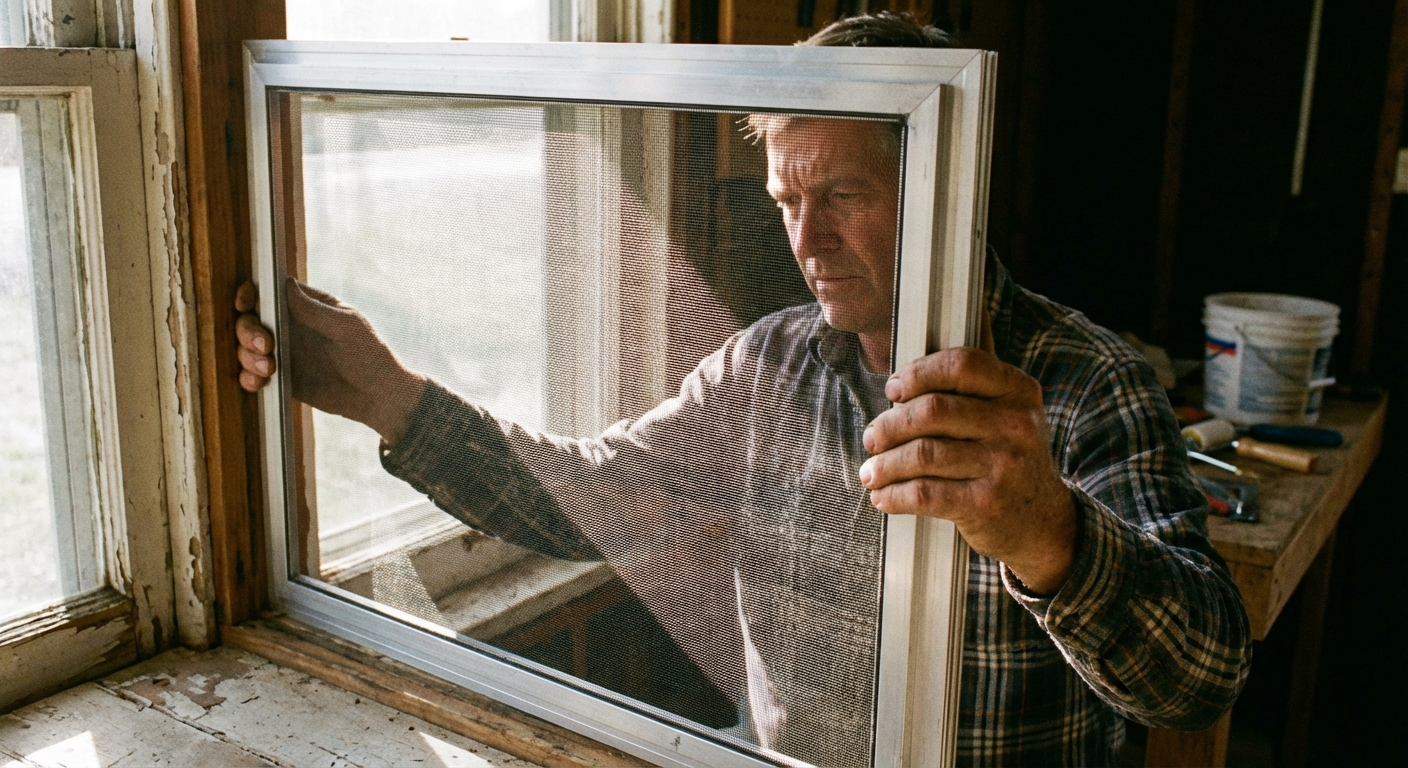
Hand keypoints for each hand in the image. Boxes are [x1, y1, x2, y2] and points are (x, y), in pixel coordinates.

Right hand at [233, 278, 425, 444]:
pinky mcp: (282, 378)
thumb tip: (285, 284)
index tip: (245, 304)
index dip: (250, 295)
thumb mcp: (346, 327)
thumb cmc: (370, 354)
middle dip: (248, 331)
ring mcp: (284, 353)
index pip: (269, 293)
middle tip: (265, 346)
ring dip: (248, 357)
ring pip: (246, 348)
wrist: (377, 396)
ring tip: (270, 369)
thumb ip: (314, 309)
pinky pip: (253, 375)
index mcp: (307, 307)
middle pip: (251, 320)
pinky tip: (260, 383)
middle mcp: (290, 327)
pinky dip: (249, 378)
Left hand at [858, 347, 1076, 594]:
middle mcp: (1016, 425)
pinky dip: (894, 495)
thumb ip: (969, 392)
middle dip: (890, 425)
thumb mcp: (1008, 418)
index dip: (919, 373)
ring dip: (885, 464)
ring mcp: (1004, 465)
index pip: (961, 365)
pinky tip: (882, 496)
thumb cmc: (1007, 461)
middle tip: (873, 439)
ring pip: (922, 454)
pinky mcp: (986, 504)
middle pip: (932, 410)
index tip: (894, 390)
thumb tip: (900, 381)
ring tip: (871, 471)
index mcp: (1018, 392)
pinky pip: (924, 493)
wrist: (1042, 523)